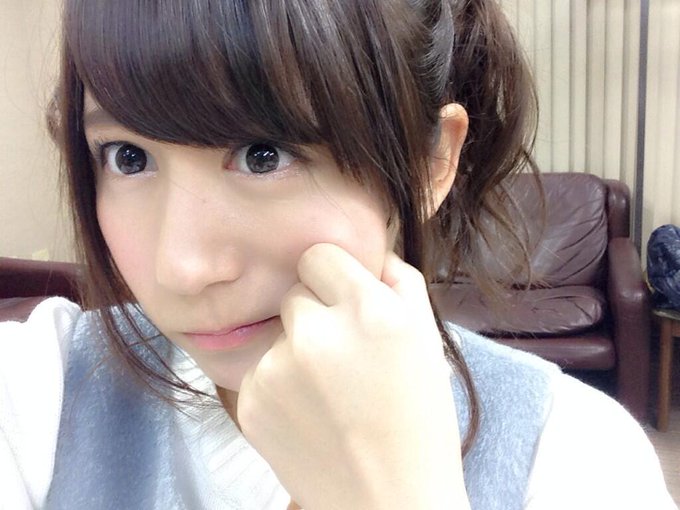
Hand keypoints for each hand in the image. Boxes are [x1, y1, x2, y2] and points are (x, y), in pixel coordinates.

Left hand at [237, 243, 468, 509]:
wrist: (388, 501)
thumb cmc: (419, 421)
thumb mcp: (428, 340)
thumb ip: (399, 280)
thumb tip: (369, 251)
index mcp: (370, 312)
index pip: (318, 255)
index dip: (332, 276)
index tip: (342, 300)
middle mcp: (317, 333)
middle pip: (294, 292)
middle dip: (315, 314)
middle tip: (342, 356)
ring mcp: (276, 368)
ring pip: (277, 332)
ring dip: (297, 350)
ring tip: (328, 394)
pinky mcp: (249, 400)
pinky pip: (260, 369)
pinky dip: (278, 385)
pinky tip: (307, 416)